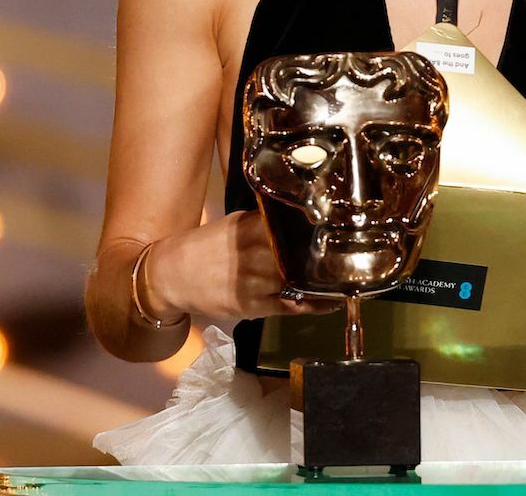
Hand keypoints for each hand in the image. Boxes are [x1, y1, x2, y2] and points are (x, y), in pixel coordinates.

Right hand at [143, 210, 339, 324]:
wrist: (170, 275)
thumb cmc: (207, 247)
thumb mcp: (235, 224)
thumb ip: (265, 223)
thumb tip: (300, 219)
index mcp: (251, 228)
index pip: (292, 226)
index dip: (320, 230)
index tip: (344, 229)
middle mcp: (254, 253)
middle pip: (301, 254)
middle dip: (328, 257)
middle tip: (355, 257)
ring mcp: (253, 281)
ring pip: (298, 281)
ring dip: (325, 283)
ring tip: (350, 280)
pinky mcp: (250, 305)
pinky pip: (289, 306)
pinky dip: (312, 306)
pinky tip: (330, 303)